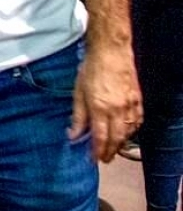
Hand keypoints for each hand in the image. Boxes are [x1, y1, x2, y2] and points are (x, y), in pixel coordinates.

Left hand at [71, 43, 141, 161]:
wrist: (111, 51)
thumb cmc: (91, 69)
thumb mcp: (78, 92)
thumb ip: (77, 116)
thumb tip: (73, 135)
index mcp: (100, 108)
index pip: (100, 137)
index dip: (97, 151)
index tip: (93, 160)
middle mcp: (117, 110)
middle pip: (116, 139)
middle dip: (110, 152)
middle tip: (104, 159)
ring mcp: (130, 105)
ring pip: (129, 132)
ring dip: (121, 143)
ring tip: (113, 149)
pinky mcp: (137, 99)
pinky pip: (137, 121)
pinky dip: (132, 131)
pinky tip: (126, 133)